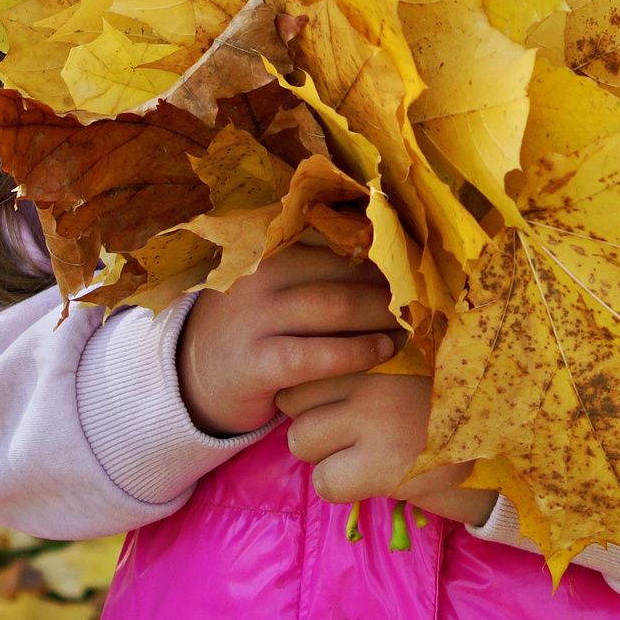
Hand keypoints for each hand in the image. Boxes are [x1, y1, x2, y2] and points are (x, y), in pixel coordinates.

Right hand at [175, 238, 400, 437]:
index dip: (385, 257)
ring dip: (382, 318)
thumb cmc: (256, 326)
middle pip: (345, 274)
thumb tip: (393, 253)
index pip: (340, 243)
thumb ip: (320, 268)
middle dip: (391, 289)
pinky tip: (383, 353)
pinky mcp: (256, 362)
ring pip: (337, 308)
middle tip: (424, 302)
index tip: (418, 268)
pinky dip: (357, 353)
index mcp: (272, 249)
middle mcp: (261, 275)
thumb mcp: (278, 287)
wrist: (195, 375)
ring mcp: (255, 318)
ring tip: (411, 327)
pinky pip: (318, 356)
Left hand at [274, 372, 497, 527]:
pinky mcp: (381, 466)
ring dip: (323, 453)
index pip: (309, 359)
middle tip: (349, 430)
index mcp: (379, 342)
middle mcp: (373, 374)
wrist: (502, 445)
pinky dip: (340, 485)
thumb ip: (366, 352)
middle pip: (294, 398)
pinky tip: (370, 478)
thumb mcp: (410, 360)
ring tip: (360, 453)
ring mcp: (375, 419)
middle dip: (313, 417)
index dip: (316, 385)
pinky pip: (324, 481)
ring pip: (301, 440)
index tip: (339, 397)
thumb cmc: (448, 403)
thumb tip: (305, 358)